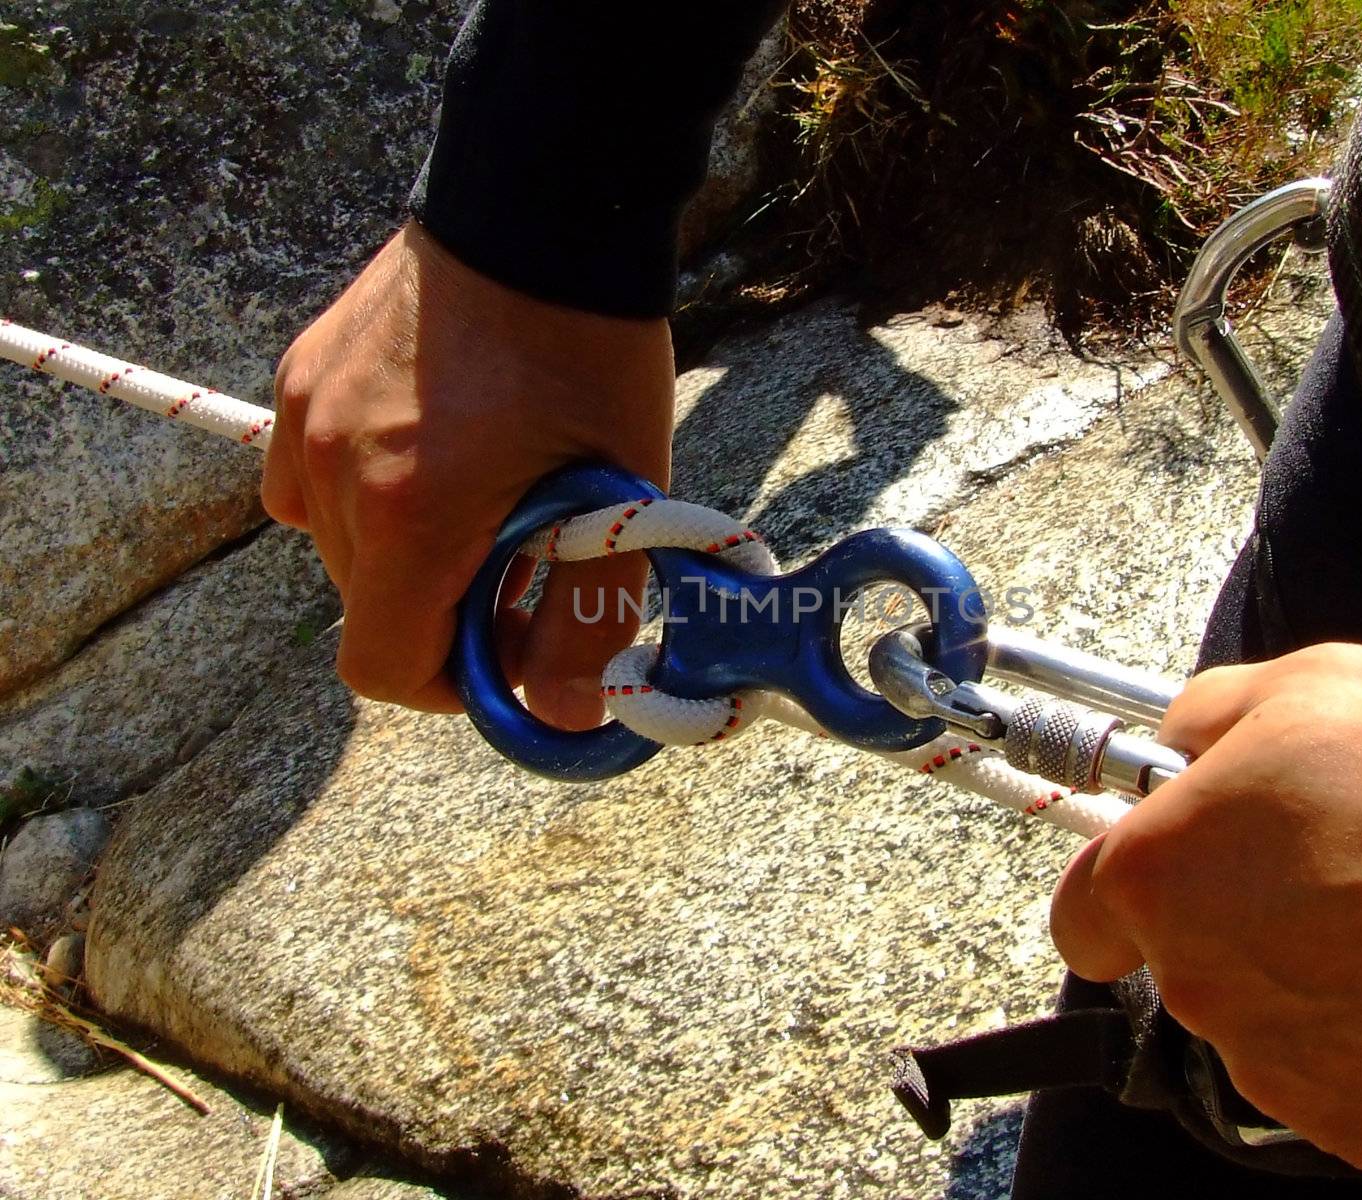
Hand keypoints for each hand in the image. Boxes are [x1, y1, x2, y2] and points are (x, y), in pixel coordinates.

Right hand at [262, 221, 672, 721]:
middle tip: (517, 570)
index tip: (504, 657)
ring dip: (399, 555)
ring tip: (476, 506)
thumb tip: (566, 713)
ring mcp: (307, 416)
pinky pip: (307, 477)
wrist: (544, 204)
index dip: (448, 688)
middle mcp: (336, 468)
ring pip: (330, 546)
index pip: (381, 666)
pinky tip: (427, 456)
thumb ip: (589, 614)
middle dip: (440, 613)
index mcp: (412, 511)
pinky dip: (360, 496)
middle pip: (364, 607)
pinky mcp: (302, 374)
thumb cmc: (592, 346)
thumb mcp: (619, 489)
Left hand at [1051, 643, 1361, 1170]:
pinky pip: (1341, 1085)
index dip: (1121, 891)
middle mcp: (1196, 984)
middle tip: (1329, 877)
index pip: (1083, 914)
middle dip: (1237, 927)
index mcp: (1158, 878)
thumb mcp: (1298, 686)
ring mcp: (1274, 1066)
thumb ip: (1204, 719)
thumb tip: (1176, 747)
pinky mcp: (1356, 1127)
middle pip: (1186, 967)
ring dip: (1307, 990)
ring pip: (1264, 1029)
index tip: (1170, 872)